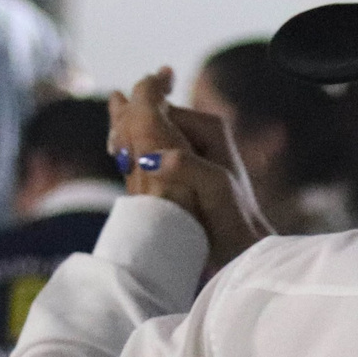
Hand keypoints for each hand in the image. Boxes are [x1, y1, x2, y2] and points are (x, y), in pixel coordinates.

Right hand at [109, 69, 269, 278]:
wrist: (243, 246)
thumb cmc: (234, 217)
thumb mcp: (215, 187)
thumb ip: (187, 167)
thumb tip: (151, 159)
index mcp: (210, 127)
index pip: (161, 110)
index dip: (137, 122)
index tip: (119, 147)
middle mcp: (201, 132)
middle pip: (154, 120)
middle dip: (131, 130)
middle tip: (114, 151)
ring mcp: (190, 149)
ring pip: (150, 137)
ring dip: (132, 145)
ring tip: (119, 160)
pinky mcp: (182, 168)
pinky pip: (152, 154)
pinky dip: (138, 161)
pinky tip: (127, 172)